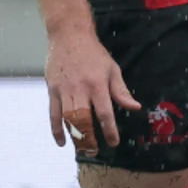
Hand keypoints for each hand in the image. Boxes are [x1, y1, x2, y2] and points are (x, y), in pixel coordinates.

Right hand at [46, 27, 138, 152]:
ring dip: (74, 136)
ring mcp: (64, 90)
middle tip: (95, 151)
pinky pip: (53, 114)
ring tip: (82, 148)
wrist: (69, 37)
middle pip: (84, 119)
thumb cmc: (94, 54)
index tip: (114, 142)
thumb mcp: (113, 69)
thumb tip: (134, 107)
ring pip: (68, 118)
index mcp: (98, 84)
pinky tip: (62, 141)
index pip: (104, 112)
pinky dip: (56, 129)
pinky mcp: (52, 90)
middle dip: (90, 137)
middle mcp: (80, 89)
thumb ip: (121, 91)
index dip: (109, 129)